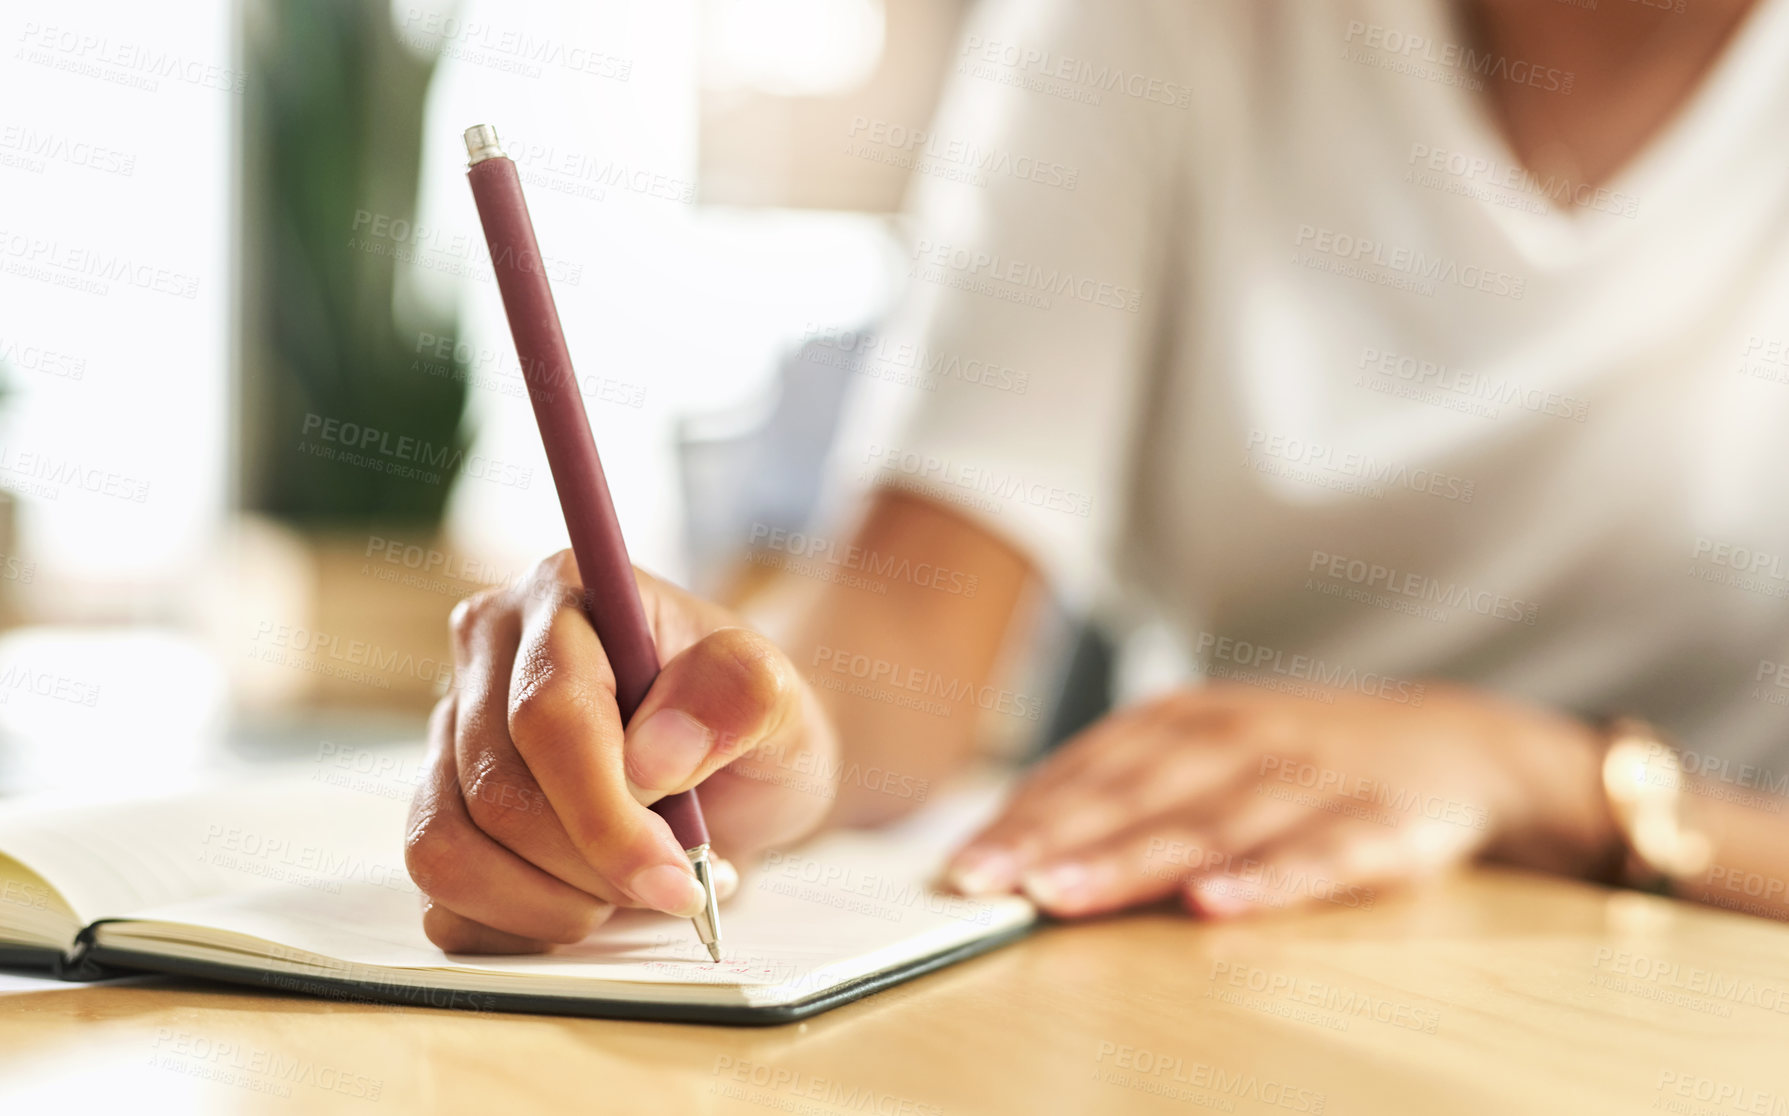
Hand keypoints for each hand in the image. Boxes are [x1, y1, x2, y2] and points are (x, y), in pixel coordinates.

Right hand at [405, 551, 837, 952]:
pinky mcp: (438, 806)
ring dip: (553, 904)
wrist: (738, 764)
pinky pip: (441, 898)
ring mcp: (450, 732)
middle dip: (596, 867)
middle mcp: (488, 649)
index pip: (549, 714)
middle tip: (678, 880)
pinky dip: (519, 926)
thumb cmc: (750, 722)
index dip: (604, 814)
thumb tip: (655, 754)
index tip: (671, 876)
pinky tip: (586, 905)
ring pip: (450, 851)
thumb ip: (740, 697)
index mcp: (565, 593)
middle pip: (499, 795)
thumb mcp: (783, 700)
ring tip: (631, 891)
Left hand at [943, 682, 1617, 918]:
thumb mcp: (1209, 752)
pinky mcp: (1378, 822)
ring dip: (1131, 861)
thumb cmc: (1295, 759)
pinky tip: (1216, 906)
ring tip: (1062, 897)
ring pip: (1207, 823)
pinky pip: (1317, 854)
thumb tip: (1012, 844)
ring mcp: (1307, 776)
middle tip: (983, 882)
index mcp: (1186, 719)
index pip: (1088, 767)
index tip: (957, 866)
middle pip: (1132, 793)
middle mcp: (1237, 737)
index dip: (1021, 815)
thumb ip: (1124, 790)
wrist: (1454, 740)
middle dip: (1051, 838)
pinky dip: (1266, 879)